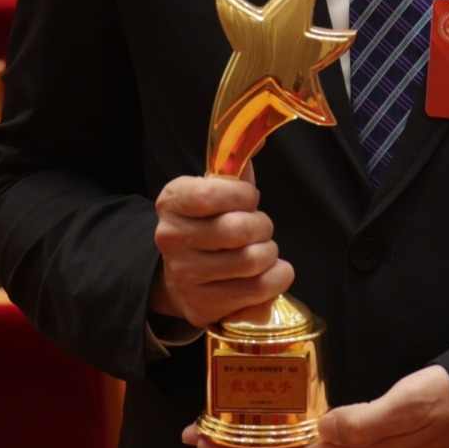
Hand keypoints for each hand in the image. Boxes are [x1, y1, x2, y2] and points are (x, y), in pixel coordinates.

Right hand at [148, 174, 292, 331]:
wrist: (180, 276)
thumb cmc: (206, 226)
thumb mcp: (212, 191)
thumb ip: (235, 169)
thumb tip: (258, 140)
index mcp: (171, 202)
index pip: (216, 193)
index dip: (244, 195)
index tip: (248, 200)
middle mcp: (171, 240)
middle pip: (241, 230)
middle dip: (263, 226)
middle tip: (259, 229)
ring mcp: (185, 277)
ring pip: (254, 261)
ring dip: (270, 253)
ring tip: (261, 251)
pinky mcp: (203, 307)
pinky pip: (260, 290)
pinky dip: (276, 278)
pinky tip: (267, 273)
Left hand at [186, 363, 448, 447]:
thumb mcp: (410, 404)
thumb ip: (368, 421)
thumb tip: (326, 429)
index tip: (202, 439)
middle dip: (238, 445)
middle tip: (199, 428)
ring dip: (259, 438)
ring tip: (228, 421)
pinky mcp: (371, 438)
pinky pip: (314, 438)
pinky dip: (287, 429)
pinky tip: (281, 414)